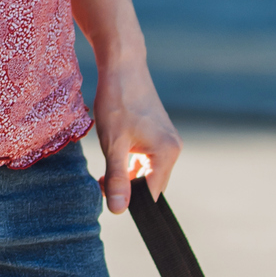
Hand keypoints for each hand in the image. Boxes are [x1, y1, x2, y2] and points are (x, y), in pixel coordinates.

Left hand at [90, 60, 179, 213]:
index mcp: (167, 154)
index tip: (107, 196)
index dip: (131, 200)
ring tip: (106, 167)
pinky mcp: (161, 135)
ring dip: (128, 175)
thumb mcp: (113, 144)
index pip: (152, 193)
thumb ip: (116, 178)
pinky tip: (116, 153)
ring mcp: (169, 142)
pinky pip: (148, 159)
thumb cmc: (117, 102)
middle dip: (128, 188)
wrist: (123, 66)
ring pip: (148, 171)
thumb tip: (118, 210)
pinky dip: (132, 162)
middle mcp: (174, 149)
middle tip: (101, 182)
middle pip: (152, 183)